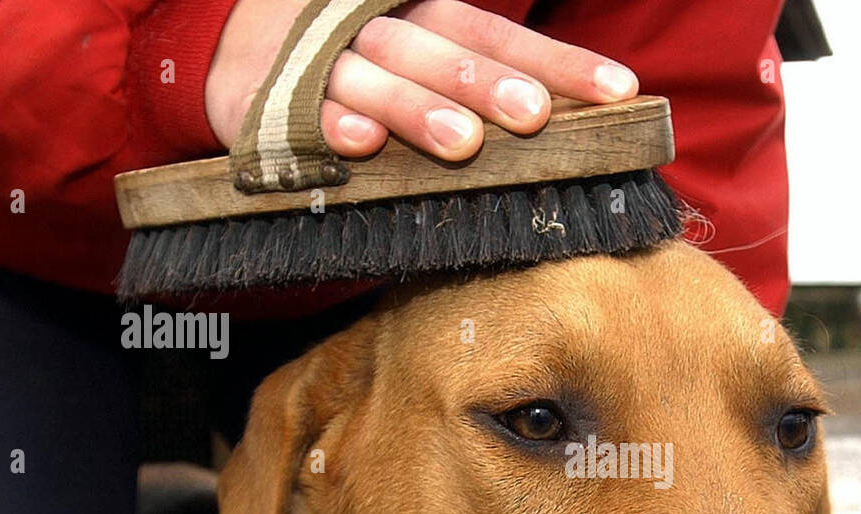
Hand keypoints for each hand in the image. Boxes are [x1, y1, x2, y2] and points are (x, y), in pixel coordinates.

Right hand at [205, 0, 639, 160]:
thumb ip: (486, 93)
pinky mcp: (274, 102)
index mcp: (428, 20)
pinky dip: (332, 125)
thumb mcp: (426, 68)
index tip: (617, 91)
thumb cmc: (362, 73)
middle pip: (443, 50)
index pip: (500, 34)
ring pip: (378, 78)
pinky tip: (361, 145)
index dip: (557, 60)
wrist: (242, 57)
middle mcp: (383, 31)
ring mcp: (327, 62)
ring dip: (419, 109)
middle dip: (490, 82)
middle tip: (535, 115)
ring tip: (462, 142)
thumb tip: (570, 129)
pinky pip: (304, 114)